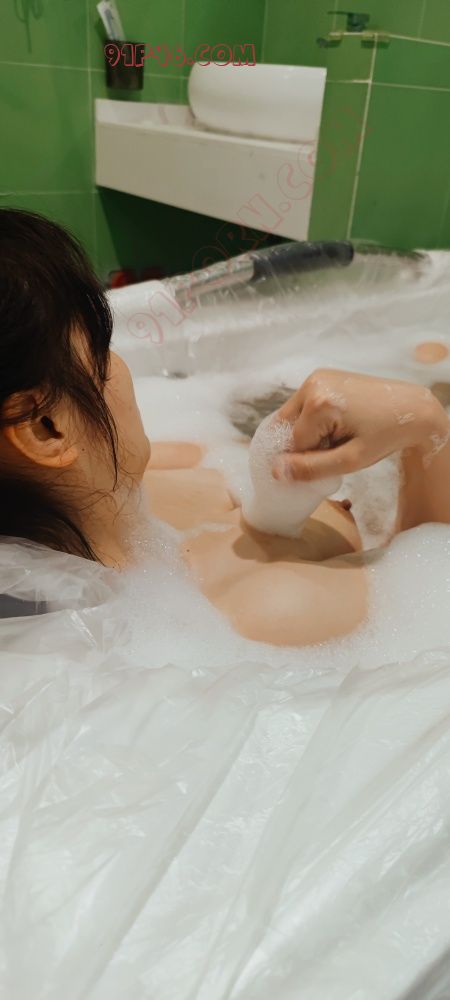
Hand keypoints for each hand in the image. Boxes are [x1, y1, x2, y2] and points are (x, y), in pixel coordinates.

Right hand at [273, 368, 443, 480]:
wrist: (412, 409)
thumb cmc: (385, 436)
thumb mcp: (350, 460)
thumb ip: (311, 468)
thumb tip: (275, 471)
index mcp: (318, 402)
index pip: (293, 443)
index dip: (311, 457)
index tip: (337, 456)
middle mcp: (312, 383)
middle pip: (288, 427)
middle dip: (307, 442)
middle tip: (338, 445)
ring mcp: (317, 376)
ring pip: (294, 417)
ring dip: (310, 432)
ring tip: (341, 433)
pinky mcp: (322, 376)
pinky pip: (304, 406)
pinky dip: (314, 419)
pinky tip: (339, 422)